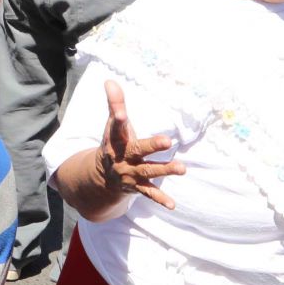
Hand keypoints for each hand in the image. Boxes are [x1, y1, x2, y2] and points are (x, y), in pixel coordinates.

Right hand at [95, 81, 183, 209]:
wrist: (101, 176)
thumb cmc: (114, 144)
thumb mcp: (112, 125)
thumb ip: (114, 103)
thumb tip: (110, 80)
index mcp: (115, 139)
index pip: (116, 125)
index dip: (117, 116)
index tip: (121, 112)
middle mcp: (122, 156)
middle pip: (137, 150)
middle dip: (151, 146)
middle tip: (167, 141)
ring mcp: (129, 172)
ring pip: (148, 171)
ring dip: (164, 170)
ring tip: (182, 168)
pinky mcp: (137, 186)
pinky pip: (149, 193)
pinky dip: (159, 199)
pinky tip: (172, 204)